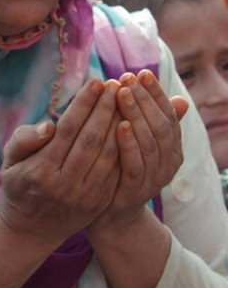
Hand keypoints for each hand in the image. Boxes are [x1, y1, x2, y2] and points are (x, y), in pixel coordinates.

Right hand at [0, 79, 123, 247]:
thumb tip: (48, 126)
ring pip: (109, 154)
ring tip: (127, 101)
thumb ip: (24, 140)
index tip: (96, 82)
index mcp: (40, 170)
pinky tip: (130, 126)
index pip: (67, 130)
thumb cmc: (20, 184)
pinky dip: (126, 146)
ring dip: (121, 124)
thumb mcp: (10, 161)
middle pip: (91, 139)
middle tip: (117, 84)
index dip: (84, 104)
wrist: (32, 227)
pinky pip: (117, 169)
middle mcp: (64, 184)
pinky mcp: (99, 201)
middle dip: (106, 108)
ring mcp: (84, 195)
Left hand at [90, 70, 188, 233]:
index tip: (140, 73)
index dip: (156, 93)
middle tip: (128, 77)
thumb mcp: (135, 144)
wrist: (108, 215)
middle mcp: (168, 162)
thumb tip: (180, 99)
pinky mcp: (136, 190)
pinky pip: (136, 164)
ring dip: (136, 114)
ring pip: (151, 141)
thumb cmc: (118, 171)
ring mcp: (154, 178)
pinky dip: (129, 143)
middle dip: (144, 98)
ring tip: (122, 93)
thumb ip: (149, 122)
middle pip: (161, 124)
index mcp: (171, 148)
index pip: (168, 115)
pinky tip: (119, 125)